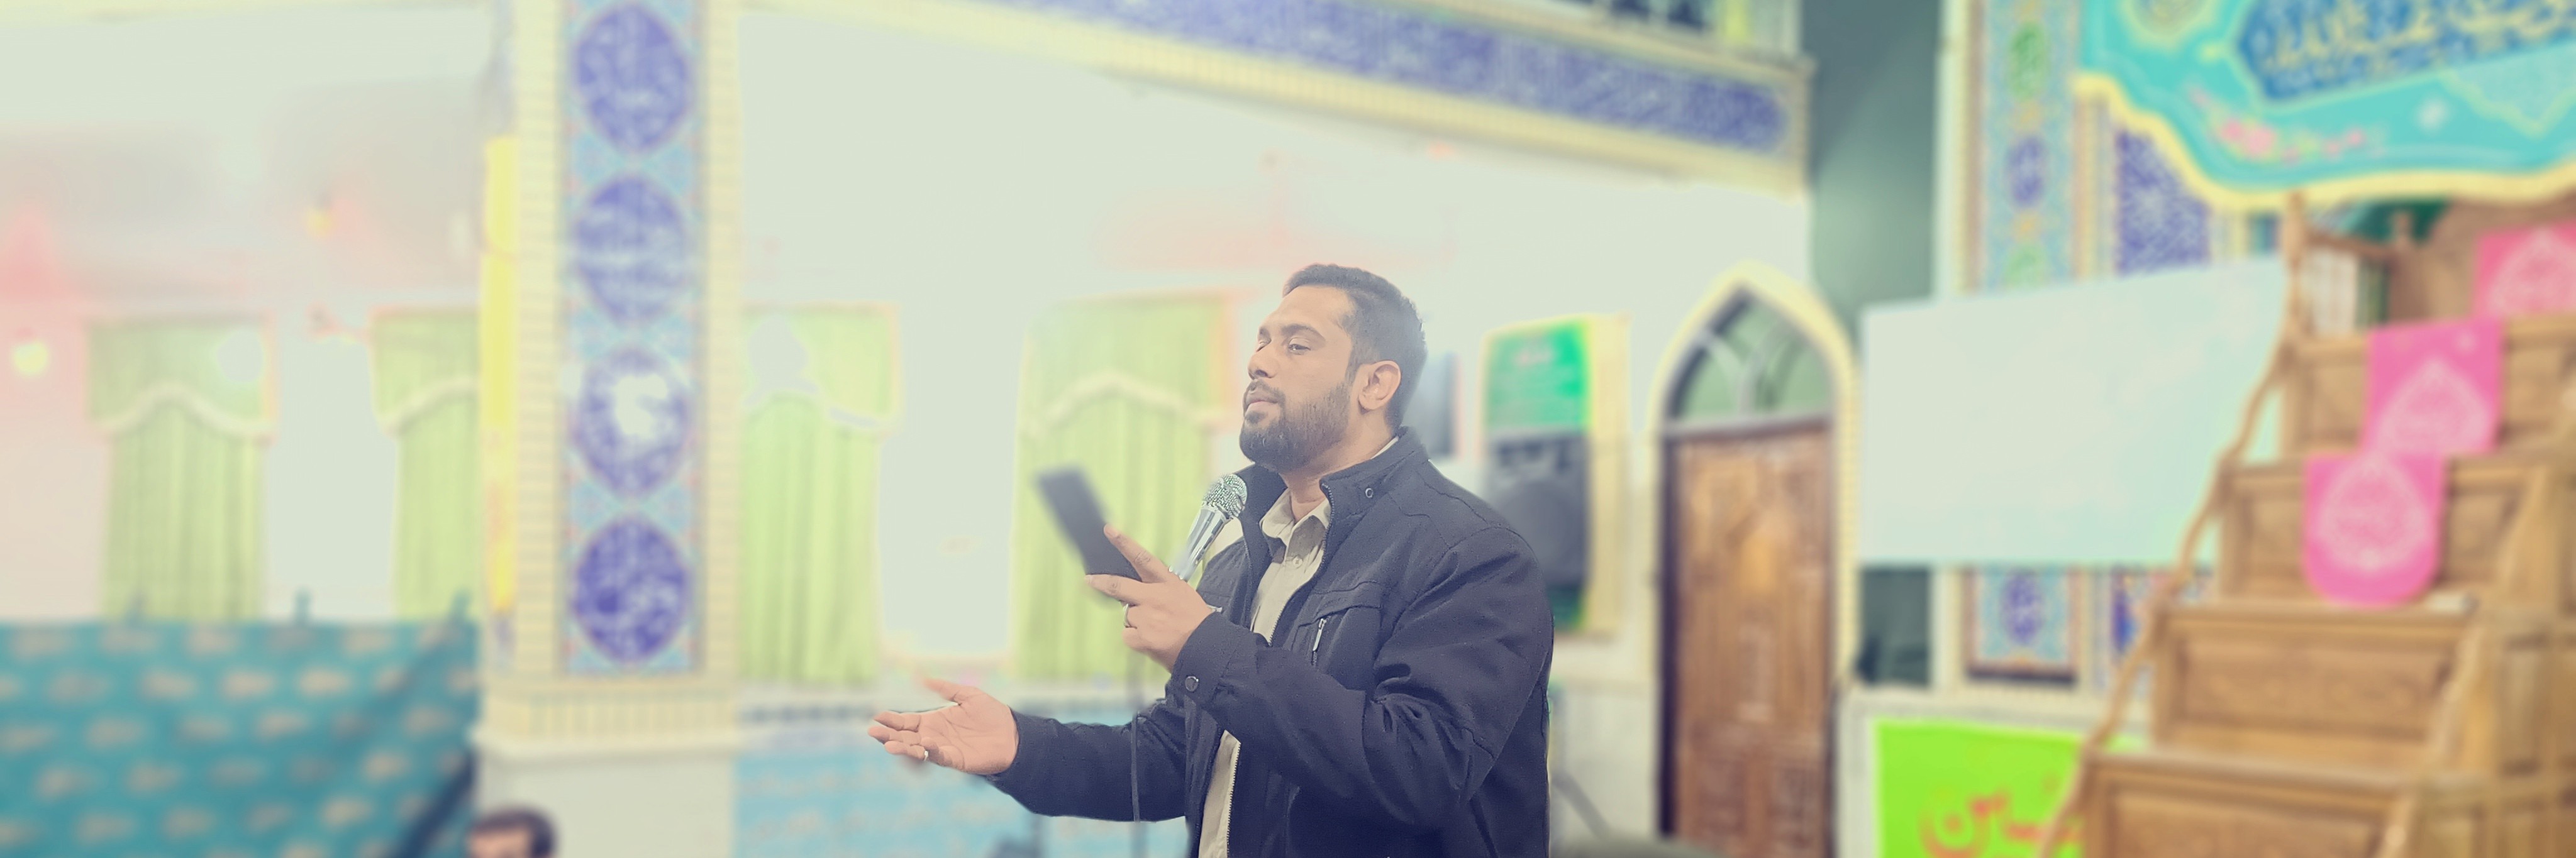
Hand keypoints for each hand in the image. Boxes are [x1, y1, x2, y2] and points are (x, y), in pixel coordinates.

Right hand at [866, 677, 1018, 774]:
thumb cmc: (993, 715)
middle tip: (872, 731)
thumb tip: (922, 679)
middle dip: (889, 735)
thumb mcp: (968, 695)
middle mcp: (934, 736)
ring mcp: (943, 749)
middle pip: (905, 736)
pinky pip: (938, 756)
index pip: (907, 721)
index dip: (892, 720)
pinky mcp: (955, 760)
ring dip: (902, 747)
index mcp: (934, 721)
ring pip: (916, 749)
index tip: (877, 716)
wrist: (1014, 734)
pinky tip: (923, 742)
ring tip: (888, 744)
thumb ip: (946, 689)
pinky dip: (929, 750)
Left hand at [1091, 524, 1217, 669]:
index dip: (1124, 543)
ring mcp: (1144, 617)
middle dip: (1101, 582)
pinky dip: (1136, 638)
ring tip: (1156, 628)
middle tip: (1089, 580)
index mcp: (1166, 582)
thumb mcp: (1183, 593)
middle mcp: (1152, 596)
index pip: (1142, 558)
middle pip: (1119, 585)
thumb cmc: (1196, 620)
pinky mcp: (1139, 636)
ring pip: (1127, 615)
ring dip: (1136, 620)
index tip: (1110, 531)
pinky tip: (1152, 639)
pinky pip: (1128, 635)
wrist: (1206, 645)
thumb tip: (1140, 593)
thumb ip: (1160, 589)